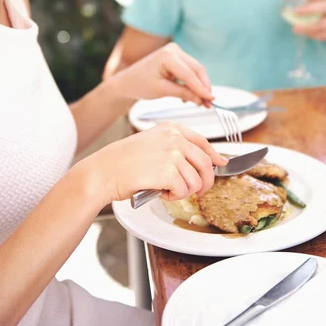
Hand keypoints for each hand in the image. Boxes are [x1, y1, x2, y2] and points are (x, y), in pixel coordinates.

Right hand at [90, 122, 227, 202]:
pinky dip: (174, 197)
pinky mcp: (167, 172)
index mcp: (171, 129)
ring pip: (196, 180)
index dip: (215, 155)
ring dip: (185, 191)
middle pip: (206, 163)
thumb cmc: (124, 161)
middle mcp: (174, 138)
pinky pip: (184, 190)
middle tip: (198, 191)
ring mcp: (172, 154)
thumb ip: (177, 148)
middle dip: (206, 181)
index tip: (220, 163)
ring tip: (168, 189)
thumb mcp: (153, 143)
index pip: (203, 141)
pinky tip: (161, 192)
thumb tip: (205, 161)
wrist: (104, 171)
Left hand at [111, 42, 213, 105]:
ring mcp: (176, 52)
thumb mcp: (162, 91)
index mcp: (167, 56)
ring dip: (199, 86)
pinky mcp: (177, 57)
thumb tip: (202, 100)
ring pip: (196, 70)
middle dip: (203, 87)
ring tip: (199, 103)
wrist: (128, 81)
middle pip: (197, 70)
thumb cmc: (140, 84)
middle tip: (208, 104)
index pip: (190, 74)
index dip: (202, 88)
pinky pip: (190, 70)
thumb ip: (183, 93)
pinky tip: (189, 96)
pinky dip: (192, 83)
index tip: (211, 100)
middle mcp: (174, 50)